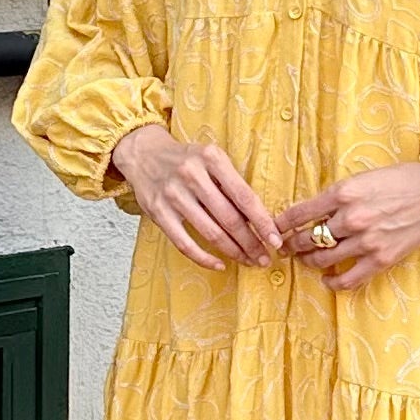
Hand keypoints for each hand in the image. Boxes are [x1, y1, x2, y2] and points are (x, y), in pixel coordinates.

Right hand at [111, 124, 280, 271]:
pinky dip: (204, 258)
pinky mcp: (158, 212)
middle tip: (265, 258)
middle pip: (229, 218)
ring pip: (210, 233)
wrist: (143, 154)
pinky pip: (184, 243)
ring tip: (248, 261)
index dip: (262, 222)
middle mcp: (192, 175)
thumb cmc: (186, 160)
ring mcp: (173, 195)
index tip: (276, 240)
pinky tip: (219, 264)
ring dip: (233, 252)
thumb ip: (232, 183)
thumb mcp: (212, 159)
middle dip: (251, 242)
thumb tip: (260, 219)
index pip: (244, 196)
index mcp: (211, 158)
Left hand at [278, 163, 419, 291]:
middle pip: (308, 238)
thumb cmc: (399, 180)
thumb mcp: (361, 179)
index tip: (275, 229)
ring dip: (308, 261)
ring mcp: (365, 241)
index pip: (300, 213)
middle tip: (286, 248)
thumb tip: (312, 213)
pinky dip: (333, 282)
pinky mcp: (380, 259)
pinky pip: (348, 279)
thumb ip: (336, 197)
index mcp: (342, 193)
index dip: (282, 224)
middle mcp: (351, 218)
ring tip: (304, 260)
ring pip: (323, 258)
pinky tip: (327, 279)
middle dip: (292, 244)